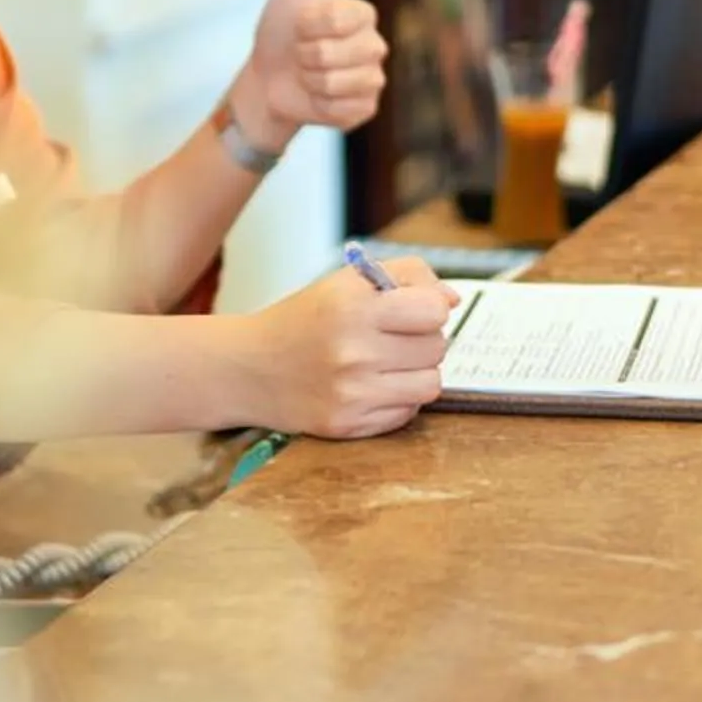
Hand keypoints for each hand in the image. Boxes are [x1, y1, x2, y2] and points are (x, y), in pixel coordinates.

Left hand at [233, 0, 388, 147]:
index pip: (337, 19)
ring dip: (311, 83)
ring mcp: (373, 80)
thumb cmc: (279, 31)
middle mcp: (376, 46)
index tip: (298, 24)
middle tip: (301, 55)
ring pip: (340, 84)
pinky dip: (319, 107)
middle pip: (340, 54)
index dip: (307, 25)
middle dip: (306, 56)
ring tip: (307, 76)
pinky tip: (316, 99)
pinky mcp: (365, 110)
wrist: (266, 81)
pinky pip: (344, 110)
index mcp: (363, 14)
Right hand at [237, 257, 455, 438]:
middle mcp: (353, 351)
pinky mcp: (348, 425)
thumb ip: (407, 276)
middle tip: (394, 336)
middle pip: (437, 348)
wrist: (248, 369)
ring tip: (388, 362)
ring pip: (430, 384)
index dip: (431, 308)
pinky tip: (372, 386)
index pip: (434, 311)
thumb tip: (452, 301)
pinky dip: (399, 399)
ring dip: (417, 372)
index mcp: (353, 306)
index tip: (415, 310)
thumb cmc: (304, 319)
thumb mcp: (346, 281)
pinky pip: (407, 412)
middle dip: (423, 339)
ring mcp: (351, 393)